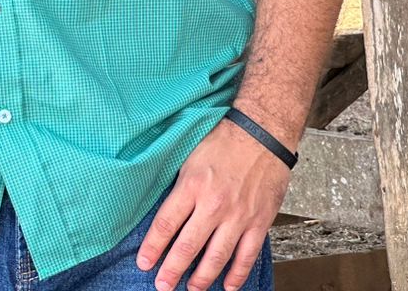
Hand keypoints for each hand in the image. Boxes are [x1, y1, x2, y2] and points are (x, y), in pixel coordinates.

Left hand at [134, 117, 290, 290]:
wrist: (263, 133)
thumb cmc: (224, 141)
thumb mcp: (190, 158)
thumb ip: (180, 188)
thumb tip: (166, 214)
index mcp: (192, 185)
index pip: (166, 223)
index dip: (153, 247)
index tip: (144, 263)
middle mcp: (213, 204)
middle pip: (187, 246)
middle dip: (172, 270)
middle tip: (162, 285)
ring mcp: (238, 216)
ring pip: (216, 256)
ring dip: (202, 278)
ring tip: (191, 289)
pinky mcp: (259, 221)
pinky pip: (246, 255)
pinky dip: (237, 274)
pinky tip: (228, 285)